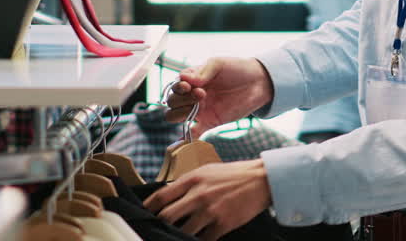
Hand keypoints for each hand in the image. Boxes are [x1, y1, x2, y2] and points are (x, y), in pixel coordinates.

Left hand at [144, 159, 270, 239]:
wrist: (261, 180)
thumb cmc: (233, 174)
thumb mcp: (207, 171)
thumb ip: (188, 183)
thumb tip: (168, 197)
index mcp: (192, 179)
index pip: (160, 196)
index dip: (147, 208)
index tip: (144, 214)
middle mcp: (198, 195)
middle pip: (167, 216)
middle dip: (159, 225)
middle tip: (156, 229)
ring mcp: (210, 211)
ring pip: (183, 231)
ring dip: (178, 235)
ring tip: (176, 236)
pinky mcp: (223, 224)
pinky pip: (203, 240)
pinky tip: (197, 239)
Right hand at [164, 58, 274, 137]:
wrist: (258, 82)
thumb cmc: (237, 69)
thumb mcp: (218, 64)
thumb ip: (202, 71)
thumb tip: (183, 78)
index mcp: (192, 79)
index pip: (174, 86)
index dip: (178, 87)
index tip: (189, 86)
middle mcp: (192, 95)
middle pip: (172, 102)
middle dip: (181, 100)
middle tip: (202, 94)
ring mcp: (200, 109)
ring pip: (177, 116)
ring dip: (181, 113)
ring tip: (199, 105)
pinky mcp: (210, 122)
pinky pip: (194, 132)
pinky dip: (187, 138)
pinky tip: (184, 141)